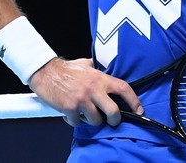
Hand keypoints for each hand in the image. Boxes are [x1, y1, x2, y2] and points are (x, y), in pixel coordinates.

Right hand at [28, 57, 142, 126]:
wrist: (46, 72)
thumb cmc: (67, 68)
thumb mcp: (87, 64)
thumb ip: (98, 70)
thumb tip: (107, 70)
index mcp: (100, 78)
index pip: (124, 89)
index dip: (134, 101)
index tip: (139, 110)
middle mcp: (94, 89)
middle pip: (113, 111)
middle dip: (115, 119)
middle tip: (113, 121)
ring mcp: (81, 100)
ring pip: (95, 120)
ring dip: (92, 120)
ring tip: (86, 113)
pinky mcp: (69, 108)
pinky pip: (77, 122)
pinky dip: (75, 121)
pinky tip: (71, 114)